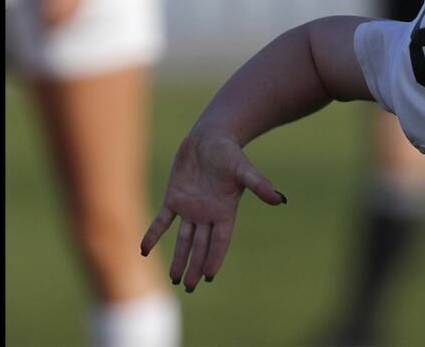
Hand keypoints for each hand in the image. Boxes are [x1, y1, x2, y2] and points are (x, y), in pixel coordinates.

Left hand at [140, 130, 286, 291]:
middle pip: (202, 246)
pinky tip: (144, 250)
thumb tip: (280, 199)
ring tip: (174, 278)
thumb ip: (260, 186)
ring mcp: (190, 208)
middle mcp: (208, 214)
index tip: (209, 276)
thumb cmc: (230, 153)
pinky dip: (153, 235)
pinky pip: (162, 222)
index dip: (214, 258)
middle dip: (196, 266)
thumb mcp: (245, 170)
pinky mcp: (174, 199)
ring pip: (183, 240)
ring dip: (179, 258)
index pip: (220, 241)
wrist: (211, 137)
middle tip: (190, 286)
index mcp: (225, 211)